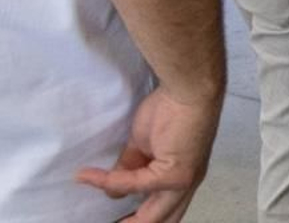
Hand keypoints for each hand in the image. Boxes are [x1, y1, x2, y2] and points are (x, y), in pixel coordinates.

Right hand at [77, 84, 222, 222]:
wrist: (188, 90)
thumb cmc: (171, 110)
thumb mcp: (143, 147)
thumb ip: (130, 170)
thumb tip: (112, 192)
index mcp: (181, 179)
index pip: (163, 213)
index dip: (137, 220)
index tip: (115, 219)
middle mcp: (186, 186)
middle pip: (162, 222)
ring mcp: (183, 183)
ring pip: (152, 218)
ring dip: (124, 221)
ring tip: (94, 218)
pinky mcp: (174, 175)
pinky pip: (134, 185)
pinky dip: (109, 182)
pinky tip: (89, 175)